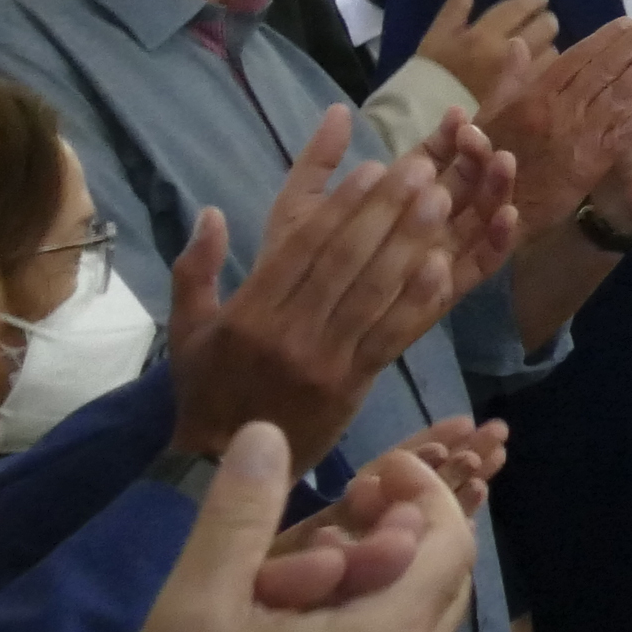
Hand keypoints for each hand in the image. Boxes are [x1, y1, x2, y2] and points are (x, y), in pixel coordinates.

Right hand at [65, 422, 472, 631]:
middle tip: (357, 508)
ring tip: (326, 569)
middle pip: (444, 588)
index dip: (426, 492)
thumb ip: (237, 518)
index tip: (378, 471)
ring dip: (389, 590)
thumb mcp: (192, 611)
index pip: (452, 544)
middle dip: (412, 535)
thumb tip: (267, 434)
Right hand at [167, 115, 486, 466]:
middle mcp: (287, 334)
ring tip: (441, 200)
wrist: (223, 464)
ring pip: (374, 293)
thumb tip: (211, 212)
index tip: (373, 167)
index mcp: (248, 314)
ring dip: (411, 244)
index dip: (340, 206)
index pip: (301, 250)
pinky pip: (391, 336)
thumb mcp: (187, 329)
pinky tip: (444, 265)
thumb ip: (195, 268)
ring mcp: (324, 361)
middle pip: (345, 262)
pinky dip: (417, 300)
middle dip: (386, 211)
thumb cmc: (208, 387)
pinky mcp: (353, 384)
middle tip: (422, 169)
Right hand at [405, 0, 554, 122]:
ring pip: (552, 49)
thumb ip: (455, 7)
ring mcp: (518, 74)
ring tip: (539, 45)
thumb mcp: (438, 35)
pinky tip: (538, 65)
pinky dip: (547, 65)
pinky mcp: (524, 93)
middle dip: (546, 20)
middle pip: (545, 25)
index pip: (521, 7)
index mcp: (483, 33)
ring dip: (548, 43)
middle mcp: (505, 51)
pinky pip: (548, 73)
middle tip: (541, 22)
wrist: (428, 112)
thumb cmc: (433, 71)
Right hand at [477, 16, 631, 240]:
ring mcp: (581, 135)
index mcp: (534, 96)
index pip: (576, 58)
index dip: (604, 38)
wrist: (499, 212)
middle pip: (603, 69)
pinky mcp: (596, 161)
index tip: (628, 21)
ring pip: (619, 94)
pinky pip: (627, 132)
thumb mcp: (489, 116)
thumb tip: (517, 42)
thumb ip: (507, 79)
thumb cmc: (491, 161)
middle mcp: (561, 110)